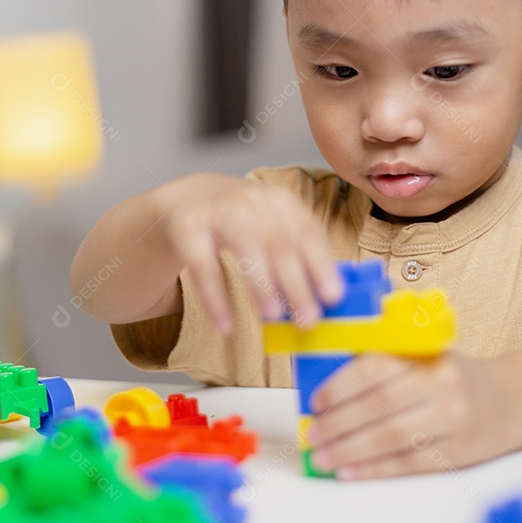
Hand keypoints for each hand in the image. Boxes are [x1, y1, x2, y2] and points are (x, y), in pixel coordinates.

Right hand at [157, 175, 342, 332]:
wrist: (189, 197)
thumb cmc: (242, 221)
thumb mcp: (272, 227)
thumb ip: (298, 257)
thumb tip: (325, 300)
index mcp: (281, 201)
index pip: (307, 232)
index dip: (322, 265)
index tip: (333, 297)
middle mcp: (252, 201)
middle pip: (278, 243)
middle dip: (296, 284)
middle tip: (307, 319)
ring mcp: (218, 211)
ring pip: (243, 247)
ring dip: (260, 285)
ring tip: (271, 316)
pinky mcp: (187, 227)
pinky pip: (202, 266)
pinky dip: (215, 299)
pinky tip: (224, 325)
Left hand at [306, 351, 513, 478]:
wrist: (512, 400)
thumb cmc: (453, 378)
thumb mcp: (424, 356)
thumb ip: (384, 363)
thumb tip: (327, 385)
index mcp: (426, 357)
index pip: (374, 369)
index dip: (340, 387)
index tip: (316, 402)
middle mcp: (441, 387)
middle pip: (379, 407)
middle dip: (338, 424)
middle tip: (312, 435)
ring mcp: (451, 422)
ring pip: (391, 438)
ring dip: (350, 451)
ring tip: (323, 458)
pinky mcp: (458, 453)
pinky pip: (409, 464)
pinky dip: (375, 470)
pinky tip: (350, 472)